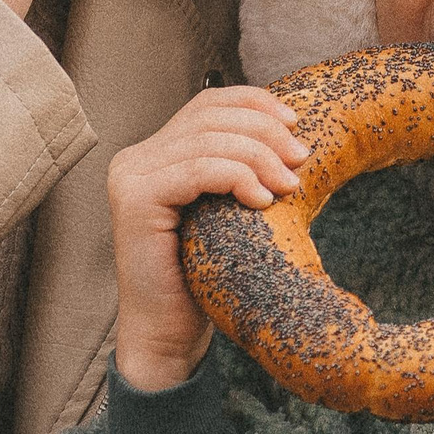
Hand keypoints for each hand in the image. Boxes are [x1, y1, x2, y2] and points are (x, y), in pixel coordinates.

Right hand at [107, 87, 306, 392]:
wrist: (170, 331)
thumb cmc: (206, 275)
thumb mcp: (231, 210)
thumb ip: (243, 170)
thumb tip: (295, 138)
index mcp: (159, 153)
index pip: (209, 103)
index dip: (254, 102)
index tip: (297, 121)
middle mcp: (138, 158)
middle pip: (211, 116)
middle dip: (265, 131)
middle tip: (301, 159)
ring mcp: (131, 176)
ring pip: (209, 141)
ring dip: (259, 157)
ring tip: (288, 186)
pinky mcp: (135, 200)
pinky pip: (197, 169)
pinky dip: (237, 177)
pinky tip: (261, 200)